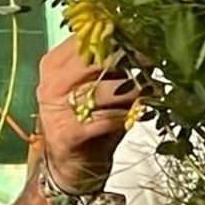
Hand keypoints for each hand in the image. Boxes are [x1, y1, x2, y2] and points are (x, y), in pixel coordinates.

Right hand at [35, 35, 137, 192]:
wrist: (69, 168)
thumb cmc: (88, 122)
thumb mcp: (97, 88)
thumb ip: (113, 65)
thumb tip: (147, 42)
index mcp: (55, 63)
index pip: (88, 37)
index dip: (120, 36)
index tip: (146, 38)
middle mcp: (51, 82)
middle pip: (95, 58)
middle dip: (129, 59)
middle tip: (153, 61)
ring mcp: (56, 109)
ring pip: (102, 89)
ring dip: (132, 91)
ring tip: (150, 91)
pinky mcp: (67, 134)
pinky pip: (104, 119)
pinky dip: (124, 117)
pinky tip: (136, 115)